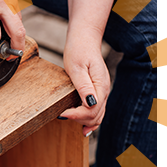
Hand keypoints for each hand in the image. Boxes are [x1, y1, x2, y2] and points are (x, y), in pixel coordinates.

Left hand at [58, 0, 114, 136]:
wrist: (84, 39)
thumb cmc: (78, 50)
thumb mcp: (77, 67)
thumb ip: (83, 86)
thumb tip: (89, 103)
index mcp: (100, 85)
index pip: (92, 109)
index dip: (76, 115)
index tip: (61, 114)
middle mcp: (104, 90)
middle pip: (96, 115)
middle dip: (80, 119)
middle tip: (63, 117)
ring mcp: (102, 90)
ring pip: (99, 114)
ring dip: (86, 122)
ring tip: (75, 128)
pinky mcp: (97, 89)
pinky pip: (98, 108)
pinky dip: (91, 118)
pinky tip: (84, 125)